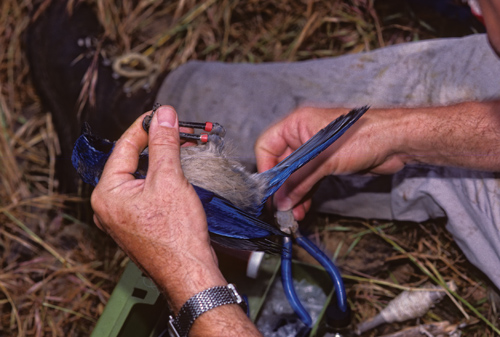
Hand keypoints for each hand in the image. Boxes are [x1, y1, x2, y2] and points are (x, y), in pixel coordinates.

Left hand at [91, 105, 224, 309]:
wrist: (190, 272)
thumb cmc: (176, 236)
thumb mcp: (169, 179)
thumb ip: (163, 144)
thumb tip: (163, 117)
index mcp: (107, 194)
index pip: (123, 148)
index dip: (144, 127)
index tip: (160, 114)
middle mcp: (109, 207)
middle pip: (131, 162)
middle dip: (155, 144)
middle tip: (174, 130)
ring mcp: (123, 218)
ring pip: (140, 178)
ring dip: (160, 161)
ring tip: (180, 148)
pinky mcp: (139, 224)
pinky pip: (146, 193)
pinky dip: (161, 179)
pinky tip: (177, 173)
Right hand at [255, 106, 407, 219]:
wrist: (396, 142)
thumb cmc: (363, 137)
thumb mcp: (324, 161)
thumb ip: (298, 181)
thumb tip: (280, 201)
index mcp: (296, 124)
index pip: (267, 146)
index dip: (265, 169)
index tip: (269, 191)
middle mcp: (302, 135)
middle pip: (280, 164)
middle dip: (280, 187)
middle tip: (279, 209)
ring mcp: (314, 151)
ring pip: (294, 176)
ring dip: (292, 195)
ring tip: (291, 215)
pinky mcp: (327, 164)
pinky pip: (308, 181)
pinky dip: (304, 195)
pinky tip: (302, 210)